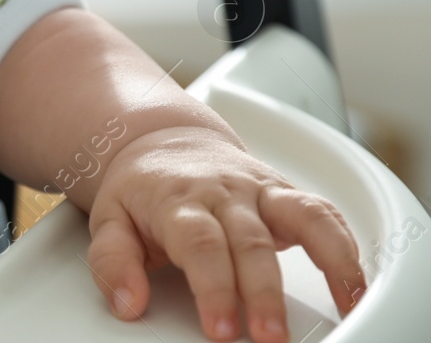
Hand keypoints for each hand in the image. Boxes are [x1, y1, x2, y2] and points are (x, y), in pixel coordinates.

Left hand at [86, 125, 366, 341]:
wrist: (161, 142)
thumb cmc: (141, 191)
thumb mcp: (109, 220)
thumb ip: (113, 262)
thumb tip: (127, 301)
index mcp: (178, 201)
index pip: (200, 243)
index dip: (214, 287)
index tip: (220, 329)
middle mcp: (223, 193)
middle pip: (250, 241)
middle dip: (263, 292)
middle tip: (268, 337)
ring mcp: (258, 190)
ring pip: (301, 216)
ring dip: (327, 261)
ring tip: (347, 303)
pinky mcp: (285, 193)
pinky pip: (323, 212)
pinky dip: (346, 244)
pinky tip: (356, 282)